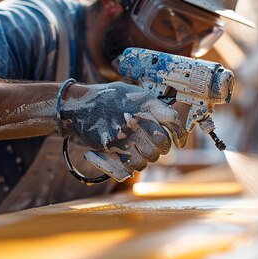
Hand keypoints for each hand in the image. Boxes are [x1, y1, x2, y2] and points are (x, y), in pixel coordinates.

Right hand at [60, 82, 186, 170]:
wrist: (77, 106)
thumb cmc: (106, 98)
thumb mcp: (131, 92)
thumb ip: (150, 104)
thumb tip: (169, 117)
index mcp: (145, 102)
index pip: (172, 120)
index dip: (180, 134)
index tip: (180, 141)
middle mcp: (137, 117)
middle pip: (162, 142)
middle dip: (162, 149)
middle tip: (157, 148)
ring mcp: (124, 133)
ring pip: (150, 157)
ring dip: (148, 158)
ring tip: (142, 152)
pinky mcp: (112, 146)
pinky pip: (133, 164)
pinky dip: (135, 166)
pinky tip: (131, 159)